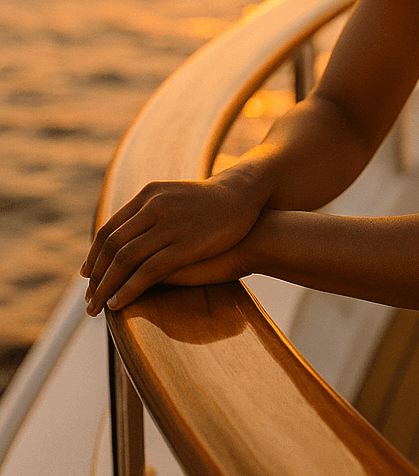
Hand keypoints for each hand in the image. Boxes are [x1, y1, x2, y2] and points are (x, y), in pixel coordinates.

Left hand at [82, 177, 262, 314]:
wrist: (249, 202)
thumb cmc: (214, 207)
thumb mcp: (177, 199)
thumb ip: (152, 214)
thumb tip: (127, 239)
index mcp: (151, 195)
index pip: (109, 229)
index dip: (94, 255)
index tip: (87, 275)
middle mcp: (156, 206)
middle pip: (112, 246)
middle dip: (96, 276)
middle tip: (88, 297)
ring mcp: (171, 225)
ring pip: (124, 260)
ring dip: (105, 287)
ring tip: (97, 307)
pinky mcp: (186, 245)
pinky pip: (147, 272)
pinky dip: (127, 289)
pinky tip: (118, 303)